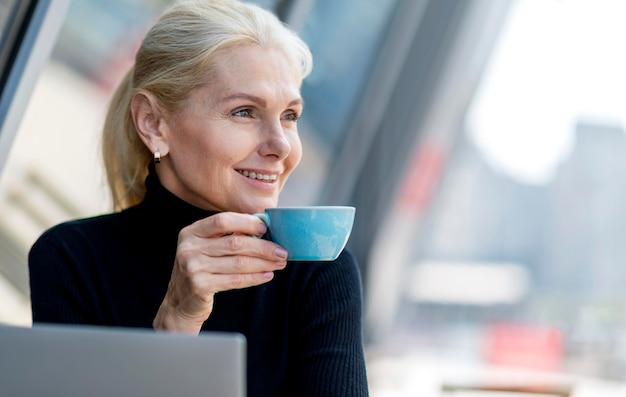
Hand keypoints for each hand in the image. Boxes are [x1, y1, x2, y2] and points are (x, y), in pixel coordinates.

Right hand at [153, 212, 286, 333]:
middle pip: (235, 243)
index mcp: (191, 232)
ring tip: (279, 263)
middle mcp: (189, 248)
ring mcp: (193, 268)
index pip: (223, 220)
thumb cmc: (200, 271)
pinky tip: (267, 275)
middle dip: (263, 247)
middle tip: (282, 251)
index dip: (247, 223)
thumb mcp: (205, 248)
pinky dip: (254, 277)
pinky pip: (235, 280)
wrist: (180, 303)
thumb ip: (226, 237)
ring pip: (238, 262)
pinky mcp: (199, 286)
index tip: (266, 229)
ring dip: (264, 263)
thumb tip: (262, 227)